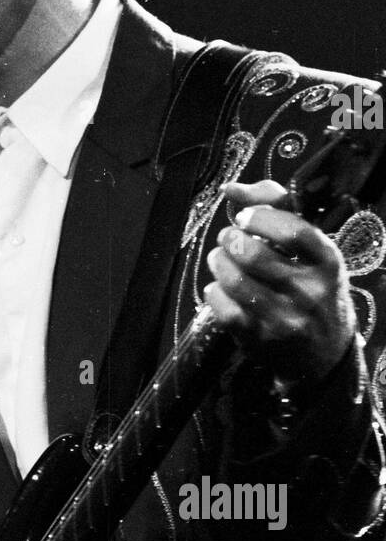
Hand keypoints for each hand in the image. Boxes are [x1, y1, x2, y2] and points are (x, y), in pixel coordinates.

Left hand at [203, 179, 355, 381]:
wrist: (324, 352)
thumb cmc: (312, 286)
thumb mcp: (310, 249)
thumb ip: (275, 207)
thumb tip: (230, 189)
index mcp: (327, 262)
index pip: (293, 231)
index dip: (260, 218)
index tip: (244, 217)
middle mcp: (310, 292)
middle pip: (254, 255)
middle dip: (230, 239)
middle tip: (228, 238)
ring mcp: (284, 319)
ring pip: (234, 280)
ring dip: (218, 262)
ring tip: (220, 257)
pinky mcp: (259, 339)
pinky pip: (222, 306)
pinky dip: (213, 290)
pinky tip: (221, 287)